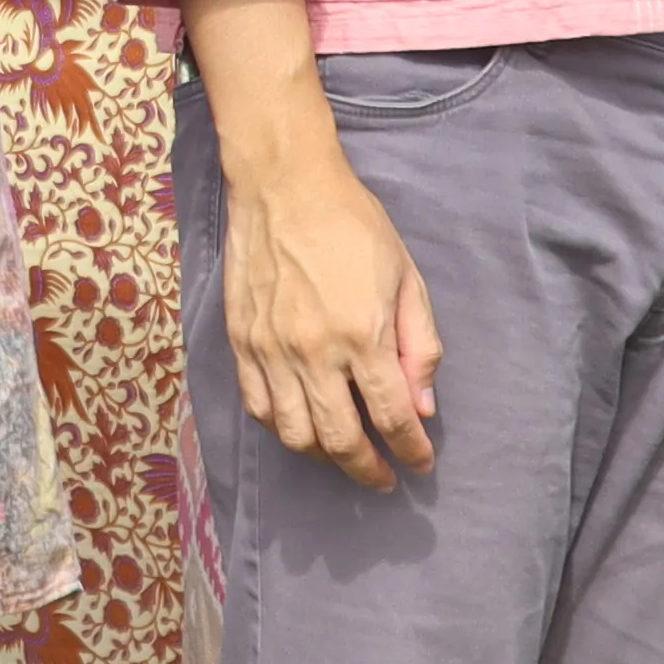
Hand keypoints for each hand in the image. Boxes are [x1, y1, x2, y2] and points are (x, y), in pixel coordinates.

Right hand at [221, 121, 440, 486]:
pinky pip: (258, 406)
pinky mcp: (241, 341)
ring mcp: (270, 349)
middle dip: (368, 469)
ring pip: (294, 433)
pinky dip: (281, 428)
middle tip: (384, 478)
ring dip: (323, 456)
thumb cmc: (352, 225)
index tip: (421, 463)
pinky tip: (300, 427)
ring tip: (343, 456)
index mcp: (362, 334)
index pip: (392, 415)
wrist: (283, 186)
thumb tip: (422, 404)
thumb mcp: (406, 277)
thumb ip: (419, 344)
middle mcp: (313, 351)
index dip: (410, 449)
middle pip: (341, 439)